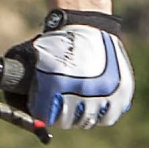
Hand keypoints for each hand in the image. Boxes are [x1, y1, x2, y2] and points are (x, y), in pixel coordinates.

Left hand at [25, 9, 132, 127]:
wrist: (86, 26)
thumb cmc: (57, 44)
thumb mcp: (36, 61)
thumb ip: (27, 85)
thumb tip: (27, 112)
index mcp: (55, 84)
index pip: (45, 116)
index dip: (43, 113)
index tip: (45, 108)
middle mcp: (79, 91)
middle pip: (66, 121)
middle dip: (61, 116)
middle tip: (62, 107)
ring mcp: (102, 92)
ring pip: (87, 121)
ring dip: (81, 116)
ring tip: (79, 104)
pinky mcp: (121, 92)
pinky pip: (109, 117)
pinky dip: (102, 114)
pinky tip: (96, 105)